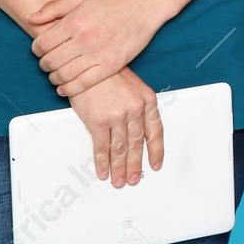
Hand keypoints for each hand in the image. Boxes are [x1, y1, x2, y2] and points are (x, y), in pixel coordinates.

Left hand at [29, 0, 167, 96]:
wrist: (143, 6)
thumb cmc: (112, 1)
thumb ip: (53, 7)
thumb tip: (31, 18)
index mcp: (74, 21)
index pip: (42, 44)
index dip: (36, 49)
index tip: (40, 50)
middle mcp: (84, 39)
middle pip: (50, 62)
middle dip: (44, 64)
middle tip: (47, 63)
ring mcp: (98, 54)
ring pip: (63, 75)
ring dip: (54, 78)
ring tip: (56, 75)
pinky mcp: (110, 66)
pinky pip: (82, 84)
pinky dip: (68, 89)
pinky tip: (64, 88)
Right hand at [67, 66, 164, 187]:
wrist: (87, 62)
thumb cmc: (108, 73)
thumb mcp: (132, 86)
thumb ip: (137, 107)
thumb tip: (135, 132)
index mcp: (147, 100)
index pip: (156, 131)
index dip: (156, 151)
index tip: (155, 164)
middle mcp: (135, 110)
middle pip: (137, 145)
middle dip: (135, 166)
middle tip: (134, 179)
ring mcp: (117, 116)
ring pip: (120, 150)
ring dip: (119, 169)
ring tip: (119, 181)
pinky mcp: (98, 121)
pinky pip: (102, 148)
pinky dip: (102, 163)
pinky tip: (103, 172)